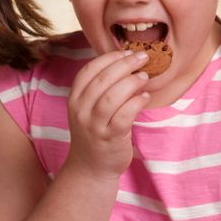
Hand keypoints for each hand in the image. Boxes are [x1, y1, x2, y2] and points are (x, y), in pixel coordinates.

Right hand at [63, 49, 150, 179]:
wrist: (91, 168)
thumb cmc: (96, 133)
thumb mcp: (89, 109)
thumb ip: (101, 88)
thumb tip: (127, 62)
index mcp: (75, 99)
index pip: (88, 70)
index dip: (109, 58)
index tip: (127, 51)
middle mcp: (81, 111)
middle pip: (102, 80)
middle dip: (124, 64)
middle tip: (142, 58)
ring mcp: (94, 125)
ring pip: (112, 97)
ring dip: (131, 82)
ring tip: (144, 77)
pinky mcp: (110, 138)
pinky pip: (124, 115)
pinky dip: (137, 102)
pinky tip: (146, 96)